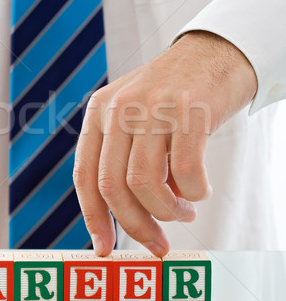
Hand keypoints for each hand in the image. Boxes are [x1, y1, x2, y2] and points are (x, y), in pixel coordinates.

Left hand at [73, 31, 257, 256]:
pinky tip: (201, 190)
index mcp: (100, 111)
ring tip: (184, 211)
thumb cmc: (174, 94)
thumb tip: (126, 217)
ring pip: (145, 183)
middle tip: (157, 243)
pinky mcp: (189, 110)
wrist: (215, 52)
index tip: (103, 248)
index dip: (93, 218)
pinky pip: (186, 171)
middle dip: (135, 225)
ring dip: (167, 211)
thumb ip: (123, 157)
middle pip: (113, 186)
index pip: (84, 175)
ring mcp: (154, 107)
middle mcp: (120, 108)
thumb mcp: (134, 115)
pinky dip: (194, 192)